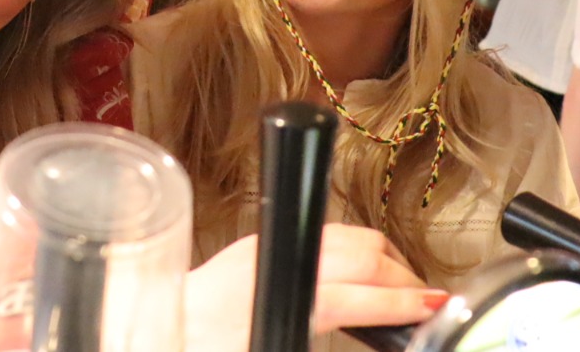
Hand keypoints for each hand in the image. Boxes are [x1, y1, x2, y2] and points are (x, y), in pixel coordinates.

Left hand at [183, 223, 437, 351]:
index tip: (432, 309)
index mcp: (271, 294)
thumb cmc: (199, 344)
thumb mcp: (269, 338)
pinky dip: (355, 253)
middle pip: (359, 252)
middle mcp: (268, 260)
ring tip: (403, 289)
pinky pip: (322, 237)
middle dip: (400, 276)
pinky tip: (362, 275)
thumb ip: (310, 330)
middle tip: (427, 303)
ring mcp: (262, 248)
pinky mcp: (255, 248)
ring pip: (344, 237)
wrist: (147, 329)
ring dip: (381, 261)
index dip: (400, 303)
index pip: (353, 293)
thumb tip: (364, 321)